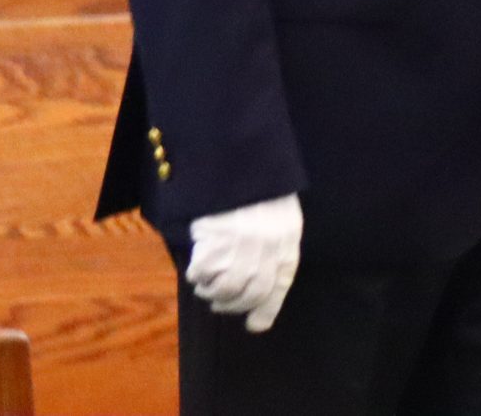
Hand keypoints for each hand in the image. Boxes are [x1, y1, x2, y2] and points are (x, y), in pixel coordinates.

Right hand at [185, 194, 301, 332]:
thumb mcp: (279, 214)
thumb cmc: (258, 184)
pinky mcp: (215, 239)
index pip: (278, 288)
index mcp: (286, 244)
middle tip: (220, 305)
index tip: (253, 324)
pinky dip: (197, 277)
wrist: (238, 156)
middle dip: (234, 305)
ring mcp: (241, 247)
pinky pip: (204, 270)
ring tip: (205, 290)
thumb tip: (262, 272)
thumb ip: (275, 242)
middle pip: (251, 293)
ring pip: (226, 288)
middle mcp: (268, 252)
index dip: (265, 310)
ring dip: (213, 294)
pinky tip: (194, 274)